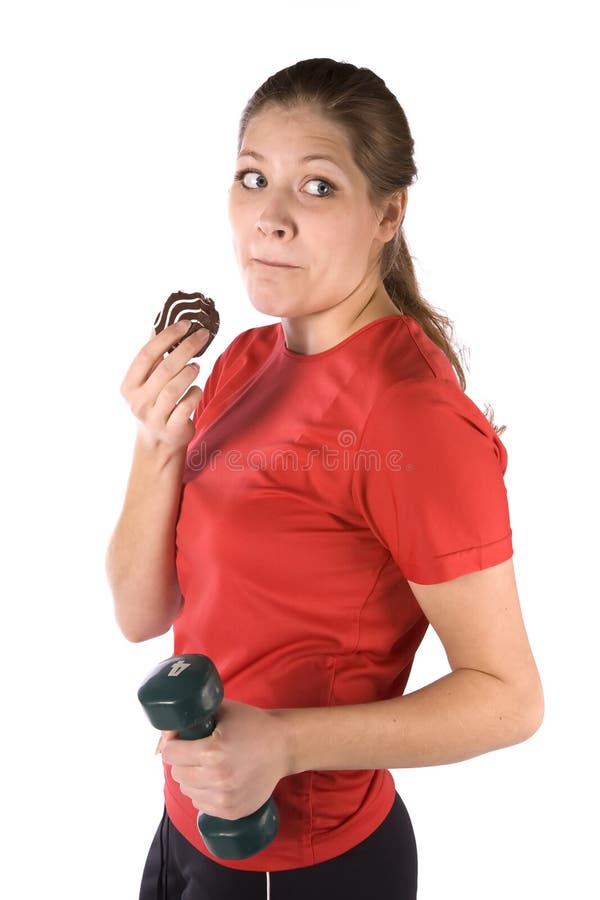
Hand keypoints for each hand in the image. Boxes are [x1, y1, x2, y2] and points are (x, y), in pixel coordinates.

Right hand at [120, 321, 210, 451]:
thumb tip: (158, 324)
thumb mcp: (147, 382)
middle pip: (164, 369)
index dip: (166, 336)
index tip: (186, 324)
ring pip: (174, 388)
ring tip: (197, 365)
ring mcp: (154, 417)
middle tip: (202, 336)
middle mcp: (138, 402)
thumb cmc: (155, 404)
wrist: (158, 443)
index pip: (146, 354)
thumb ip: (152, 357)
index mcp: (129, 385)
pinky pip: (186, 405)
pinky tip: (196, 388)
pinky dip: (195, 393)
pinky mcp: (171, 429)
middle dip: (186, 349)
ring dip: (189, 372)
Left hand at [157, 700, 289, 820]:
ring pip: (187, 791)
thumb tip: (159, 744)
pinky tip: (216, 781)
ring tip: (209, 766)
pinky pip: (201, 805)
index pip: (171, 754)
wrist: (284, 746)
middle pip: (177, 773)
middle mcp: (217, 778)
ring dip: (192, 779)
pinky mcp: (231, 811)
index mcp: (212, 751)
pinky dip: (203, 793)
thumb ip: (188, 720)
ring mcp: (225, 798)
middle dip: (183, 761)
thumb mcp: (220, 711)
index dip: (174, 745)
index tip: (182, 741)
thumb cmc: (251, 724)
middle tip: (198, 752)